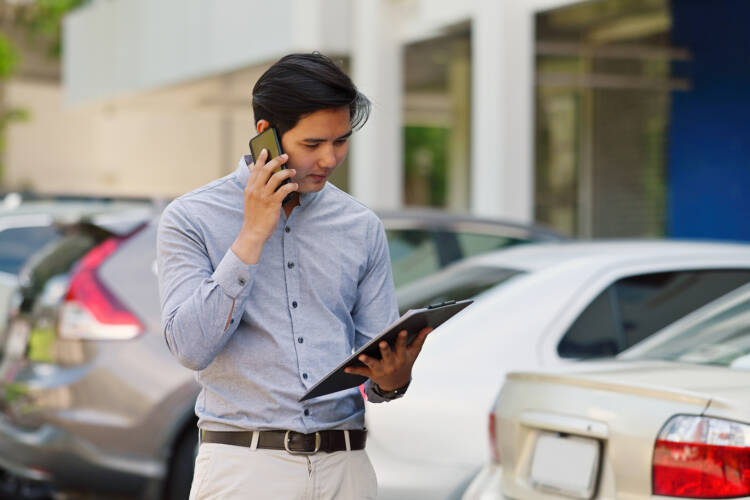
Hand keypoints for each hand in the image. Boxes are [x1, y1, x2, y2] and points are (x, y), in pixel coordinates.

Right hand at [231, 149, 297, 263]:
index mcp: (249, 188)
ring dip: (287, 172)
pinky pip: (284, 190)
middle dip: (276, 160)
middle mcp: (255, 190)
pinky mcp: (273, 203)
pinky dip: (291, 186)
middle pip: (267, 170)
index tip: (266, 150)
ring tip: (293, 171)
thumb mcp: (251, 200)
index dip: (261, 159)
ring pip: (277, 178)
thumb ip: (255, 188)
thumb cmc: (254, 217)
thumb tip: (262, 178)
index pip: (255, 169)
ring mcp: (264, 196)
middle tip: (285, 156)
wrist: (253, 232)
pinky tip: (294, 186)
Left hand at [344, 327, 432, 390]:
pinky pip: (362, 372)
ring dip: (367, 360)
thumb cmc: (405, 362)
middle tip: (382, 342)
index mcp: (402, 357)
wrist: (397, 383)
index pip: (402, 346)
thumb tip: (430, 326)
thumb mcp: (413, 352)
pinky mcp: (371, 374)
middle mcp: (392, 364)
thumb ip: (420, 338)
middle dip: (385, 349)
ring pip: (373, 364)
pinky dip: (353, 370)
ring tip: (360, 355)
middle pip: (388, 355)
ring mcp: (381, 369)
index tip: (402, 329)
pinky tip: (345, 368)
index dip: (402, 339)